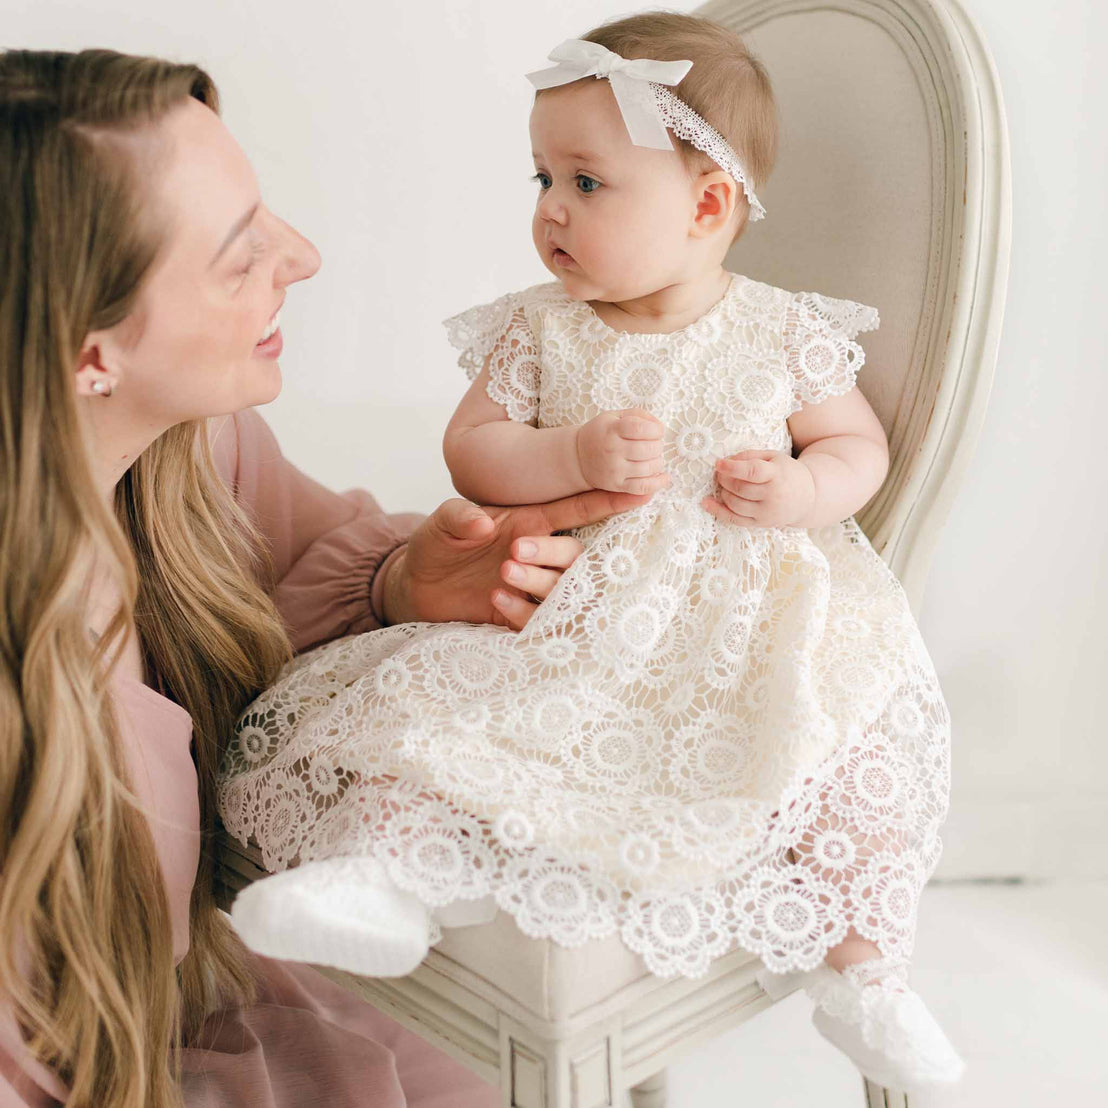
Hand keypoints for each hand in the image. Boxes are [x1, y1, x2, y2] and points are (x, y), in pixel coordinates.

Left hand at [383, 490, 651, 629]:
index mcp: (531, 521)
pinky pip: (538, 619)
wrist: (417, 586)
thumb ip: (459, 517)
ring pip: (561, 588)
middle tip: (516, 551)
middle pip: (573, 554)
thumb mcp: (441, 523)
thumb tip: (482, 523)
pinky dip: (523, 611)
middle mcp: (540, 552)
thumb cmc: (437, 543)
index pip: (577, 510)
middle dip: (554, 552)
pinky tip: (496, 600)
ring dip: (540, 582)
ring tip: (504, 573)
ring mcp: (533, 586)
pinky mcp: (519, 614)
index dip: (608, 501)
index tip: (642, 492)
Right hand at [575, 408, 669, 494]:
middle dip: (658, 446)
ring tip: (654, 458)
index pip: (640, 428)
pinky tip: (664, 477)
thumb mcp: (615, 416)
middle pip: (648, 449)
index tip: (658, 431)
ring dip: (658, 462)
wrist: (578, 457)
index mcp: (611, 430)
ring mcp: (615, 470)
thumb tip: (660, 427)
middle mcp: (612, 450)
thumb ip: (639, 415)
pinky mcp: (617, 485)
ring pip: (649, 468)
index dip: (656, 430)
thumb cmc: (602, 433)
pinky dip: (658, 483)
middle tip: (655, 445)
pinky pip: (642, 487)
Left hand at [702, 449, 815, 527]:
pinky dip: (717, 511)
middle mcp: (773, 496)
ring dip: (723, 492)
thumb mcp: (773, 457)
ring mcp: (766, 513)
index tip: (718, 463)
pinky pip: (734, 519)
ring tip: (723, 484)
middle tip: (719, 472)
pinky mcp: (760, 524)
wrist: (807, 498)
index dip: (732, 467)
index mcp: (777, 475)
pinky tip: (706, 503)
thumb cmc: (786, 473)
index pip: (753, 472)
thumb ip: (750, 456)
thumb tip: (727, 460)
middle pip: (740, 488)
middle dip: (724, 479)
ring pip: (735, 504)